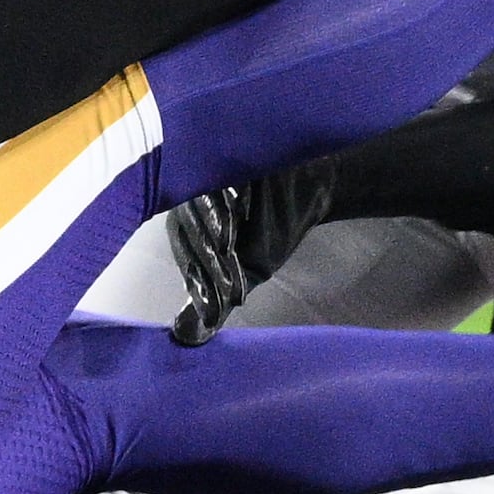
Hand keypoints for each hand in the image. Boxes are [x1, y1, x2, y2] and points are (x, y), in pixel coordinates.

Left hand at [163, 161, 334, 345]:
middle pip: (191, 232)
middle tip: (232, 289)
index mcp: (186, 230)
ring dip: (215, 224)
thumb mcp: (244, 274)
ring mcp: (206, 175)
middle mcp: (187, 202)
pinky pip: (225, 174)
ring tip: (229, 245)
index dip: (201, 285)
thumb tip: (186, 337)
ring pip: (202, 202)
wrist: (308, 192)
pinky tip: (243, 207)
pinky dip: (231, 191)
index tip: (216, 311)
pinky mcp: (229, 156)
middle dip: (209, 261)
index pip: (189, 260)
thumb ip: (215, 302)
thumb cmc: (271, 231)